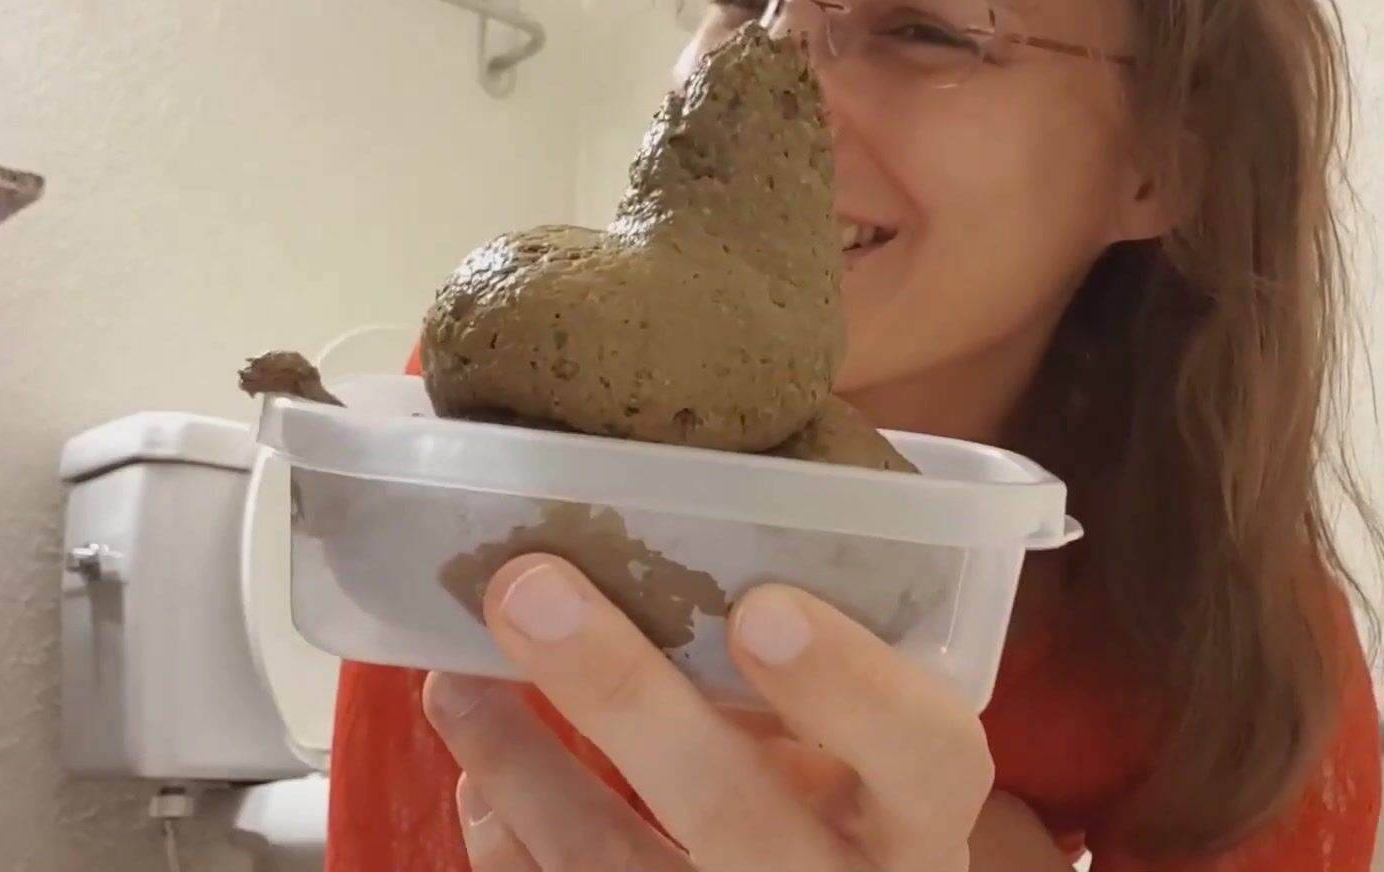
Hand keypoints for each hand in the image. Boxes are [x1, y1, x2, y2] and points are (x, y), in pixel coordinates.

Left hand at [422, 553, 1057, 870]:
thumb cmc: (852, 822)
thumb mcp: (869, 764)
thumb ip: (815, 687)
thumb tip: (676, 544)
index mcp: (919, 819)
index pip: (927, 753)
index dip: (851, 687)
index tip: (763, 607)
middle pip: (737, 813)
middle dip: (623, 696)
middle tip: (530, 588)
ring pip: (614, 865)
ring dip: (518, 762)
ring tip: (456, 675)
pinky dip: (508, 844)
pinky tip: (479, 781)